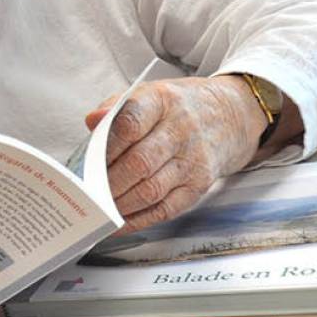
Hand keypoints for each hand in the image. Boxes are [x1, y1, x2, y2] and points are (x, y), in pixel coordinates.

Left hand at [85, 76, 266, 234]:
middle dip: (108, 183)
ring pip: (151, 190)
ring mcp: (194, 160)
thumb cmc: (177, 109)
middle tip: (87, 193)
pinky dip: (138, 220)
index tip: (87, 162)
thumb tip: (92, 122)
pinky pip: (166, 209)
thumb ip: (115, 109)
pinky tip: (119, 221)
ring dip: (120, 204)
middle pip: (139, 163)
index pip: (130, 124)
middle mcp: (182, 130)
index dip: (105, 147)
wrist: (229, 116)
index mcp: (162, 102)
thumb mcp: (148, 95)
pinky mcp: (200, 185)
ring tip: (98, 209)